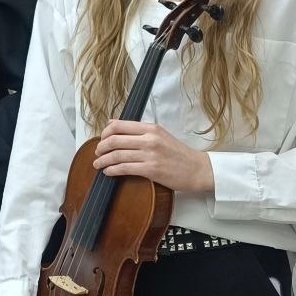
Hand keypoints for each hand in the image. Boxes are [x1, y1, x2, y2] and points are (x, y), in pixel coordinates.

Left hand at [92, 120, 214, 191]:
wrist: (197, 169)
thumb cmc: (178, 153)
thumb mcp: (160, 135)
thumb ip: (139, 130)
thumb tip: (113, 124)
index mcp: (151, 128)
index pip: (119, 125)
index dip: (105, 132)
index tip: (101, 139)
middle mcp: (149, 139)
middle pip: (114, 140)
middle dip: (101, 147)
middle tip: (98, 153)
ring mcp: (150, 154)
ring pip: (117, 155)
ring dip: (103, 160)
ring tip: (98, 164)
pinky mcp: (151, 170)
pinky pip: (124, 168)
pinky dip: (112, 170)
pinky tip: (108, 172)